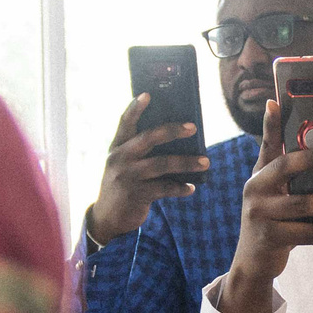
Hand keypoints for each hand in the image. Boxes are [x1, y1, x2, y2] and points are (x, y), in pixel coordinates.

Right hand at [87, 92, 209, 246]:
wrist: (106, 218)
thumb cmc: (122, 185)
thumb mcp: (123, 165)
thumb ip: (139, 152)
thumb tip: (176, 141)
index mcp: (117, 147)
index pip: (125, 123)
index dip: (135, 108)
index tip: (147, 94)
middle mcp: (120, 159)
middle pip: (148, 138)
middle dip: (172, 130)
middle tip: (193, 127)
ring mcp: (127, 177)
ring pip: (162, 164)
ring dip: (187, 162)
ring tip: (205, 162)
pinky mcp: (136, 195)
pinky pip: (164, 188)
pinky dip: (180, 188)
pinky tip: (191, 188)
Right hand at [228, 99, 312, 300]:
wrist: (253, 261)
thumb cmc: (273, 218)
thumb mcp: (274, 190)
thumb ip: (289, 168)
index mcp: (260, 173)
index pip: (267, 143)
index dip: (270, 122)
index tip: (277, 101)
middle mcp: (254, 189)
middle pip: (286, 167)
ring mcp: (259, 214)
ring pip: (301, 204)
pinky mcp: (269, 238)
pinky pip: (304, 233)